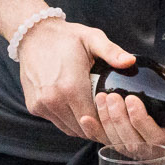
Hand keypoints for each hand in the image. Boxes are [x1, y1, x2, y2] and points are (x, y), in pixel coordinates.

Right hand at [17, 16, 133, 139]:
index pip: (95, 119)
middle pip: (83, 128)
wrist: (33, 35)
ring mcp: (42, 105)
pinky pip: (57, 122)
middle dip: (97, 125)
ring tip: (95, 115)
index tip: (116, 114)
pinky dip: (68, 120)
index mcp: (71, 87)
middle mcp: (54, 100)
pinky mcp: (34, 106)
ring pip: (69, 129)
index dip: (108, 120)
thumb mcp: (92, 38)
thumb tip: (131, 62)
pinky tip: (77, 109)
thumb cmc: (66, 37)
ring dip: (82, 126)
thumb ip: (112, 52)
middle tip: (109, 116)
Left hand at [89, 91, 164, 161]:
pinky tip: (86, 119)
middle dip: (119, 119)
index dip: (141, 121)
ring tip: (102, 99)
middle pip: (135, 143)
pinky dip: (96, 132)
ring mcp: (144, 155)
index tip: (132, 99)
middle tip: (111, 96)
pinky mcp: (128, 151)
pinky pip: (110, 145)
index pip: (157, 139)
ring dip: (107, 122)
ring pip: (121, 145)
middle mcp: (162, 155)